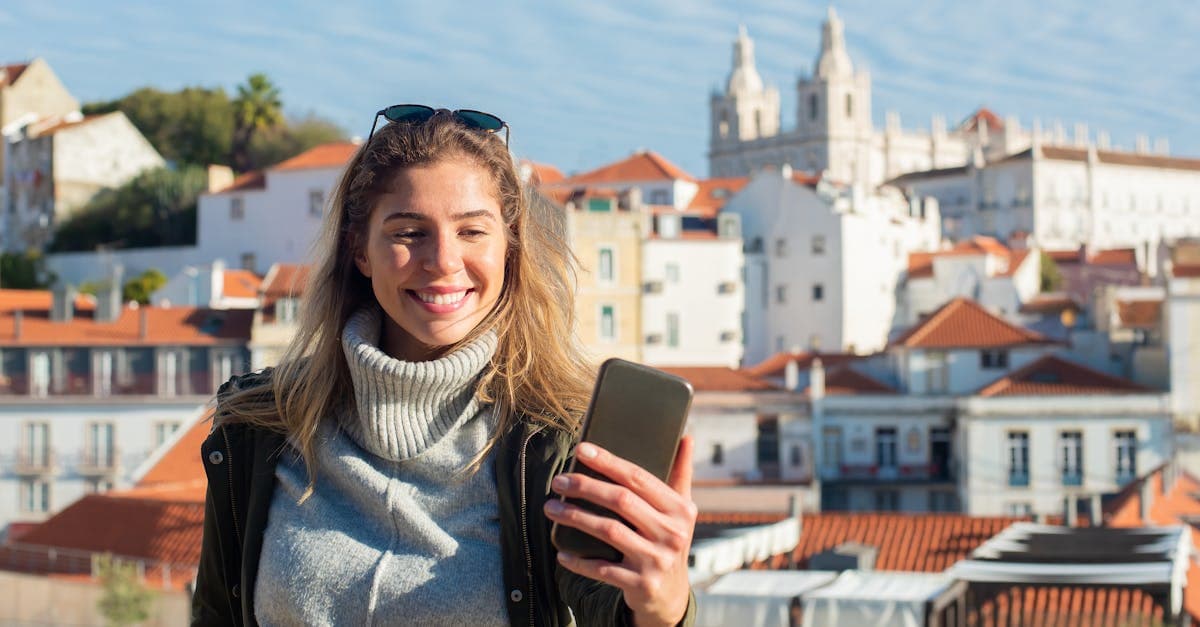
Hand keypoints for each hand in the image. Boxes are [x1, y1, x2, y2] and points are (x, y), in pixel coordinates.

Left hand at [544, 436, 696, 626]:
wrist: (671, 595)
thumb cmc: (669, 540)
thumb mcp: (681, 510)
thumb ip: (681, 474)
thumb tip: (686, 436)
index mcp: (681, 509)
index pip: (639, 478)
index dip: (608, 462)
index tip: (581, 449)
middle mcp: (673, 534)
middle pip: (621, 501)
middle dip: (585, 487)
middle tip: (558, 481)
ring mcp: (657, 560)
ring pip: (609, 531)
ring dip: (574, 517)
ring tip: (550, 508)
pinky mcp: (641, 584)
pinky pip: (602, 569)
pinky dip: (579, 561)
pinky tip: (561, 552)